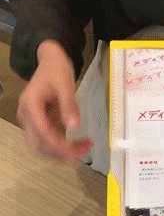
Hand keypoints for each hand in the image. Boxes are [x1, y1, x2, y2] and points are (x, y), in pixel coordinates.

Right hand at [17, 40, 91, 162]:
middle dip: (62, 152)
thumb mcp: (66, 85)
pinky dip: (61, 146)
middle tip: (84, 150)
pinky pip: (46, 140)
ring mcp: (30, 121)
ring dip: (62, 153)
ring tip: (84, 148)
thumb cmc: (57, 70)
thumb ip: (69, 106)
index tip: (77, 149)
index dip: (59, 144)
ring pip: (42, 146)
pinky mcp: (37, 124)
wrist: (50, 62)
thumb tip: (75, 127)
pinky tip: (77, 144)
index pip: (42, 132)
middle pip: (40, 144)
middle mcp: (26, 116)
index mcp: (30, 105)